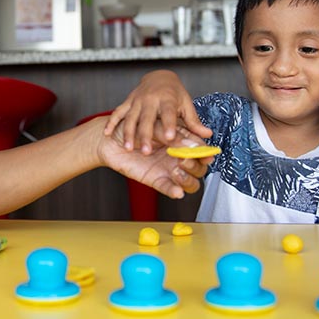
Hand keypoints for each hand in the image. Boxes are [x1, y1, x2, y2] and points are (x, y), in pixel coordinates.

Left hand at [98, 121, 212, 198]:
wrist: (112, 139)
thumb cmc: (135, 128)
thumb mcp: (157, 127)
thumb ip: (175, 136)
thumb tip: (194, 145)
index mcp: (181, 142)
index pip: (201, 151)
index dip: (206, 154)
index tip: (206, 154)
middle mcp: (178, 157)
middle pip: (199, 169)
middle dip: (196, 165)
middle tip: (184, 159)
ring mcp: (168, 170)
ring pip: (190, 182)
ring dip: (188, 179)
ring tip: (176, 171)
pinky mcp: (156, 180)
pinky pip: (170, 189)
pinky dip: (175, 191)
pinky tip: (177, 191)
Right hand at [103, 70, 211, 152]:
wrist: (159, 77)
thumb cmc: (175, 94)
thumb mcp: (186, 105)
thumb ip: (194, 122)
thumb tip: (208, 134)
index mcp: (168, 99)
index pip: (169, 113)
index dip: (169, 124)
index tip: (170, 137)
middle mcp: (151, 99)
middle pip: (147, 118)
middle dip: (146, 135)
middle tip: (146, 152)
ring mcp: (137, 100)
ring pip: (131, 117)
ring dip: (129, 133)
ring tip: (129, 148)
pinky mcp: (127, 102)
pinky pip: (118, 112)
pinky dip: (112, 122)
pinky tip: (107, 133)